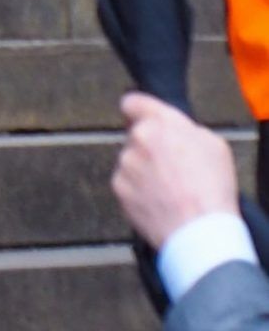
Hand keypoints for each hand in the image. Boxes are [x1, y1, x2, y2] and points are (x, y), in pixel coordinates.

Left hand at [113, 93, 239, 249]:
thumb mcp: (213, 144)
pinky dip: (138, 189)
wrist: (199, 228)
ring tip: (171, 188)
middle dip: (149, 146)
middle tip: (172, 166)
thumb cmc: (212, 188)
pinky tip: (160, 199)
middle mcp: (137, 139)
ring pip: (131, 160)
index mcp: (160, 123)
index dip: (137, 110)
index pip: (133, 102)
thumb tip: (173, 131)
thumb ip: (185, 129)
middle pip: (136, 136)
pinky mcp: (118, 187)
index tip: (139, 116)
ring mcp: (125, 164)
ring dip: (143, 169)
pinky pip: (126, 182)